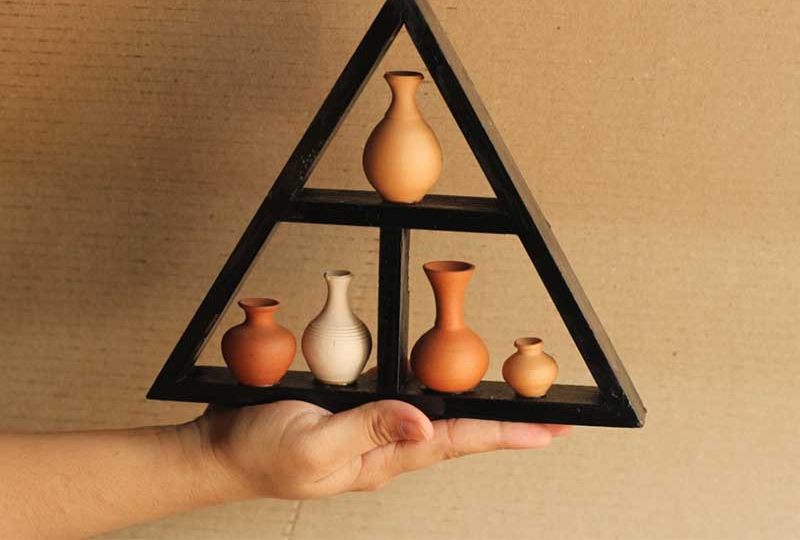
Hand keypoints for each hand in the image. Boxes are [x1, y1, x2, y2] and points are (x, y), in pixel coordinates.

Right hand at [194, 399, 569, 499]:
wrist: (220, 450)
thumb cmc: (260, 453)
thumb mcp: (314, 444)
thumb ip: (369, 430)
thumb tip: (424, 424)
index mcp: (380, 460)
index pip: (455, 442)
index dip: (505, 433)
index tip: (548, 430)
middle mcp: (382, 449)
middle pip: (454, 432)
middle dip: (502, 424)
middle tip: (545, 414)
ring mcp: (367, 434)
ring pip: (430, 417)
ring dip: (471, 410)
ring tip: (509, 404)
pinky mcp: (351, 417)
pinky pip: (398, 404)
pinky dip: (427, 393)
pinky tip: (436, 387)